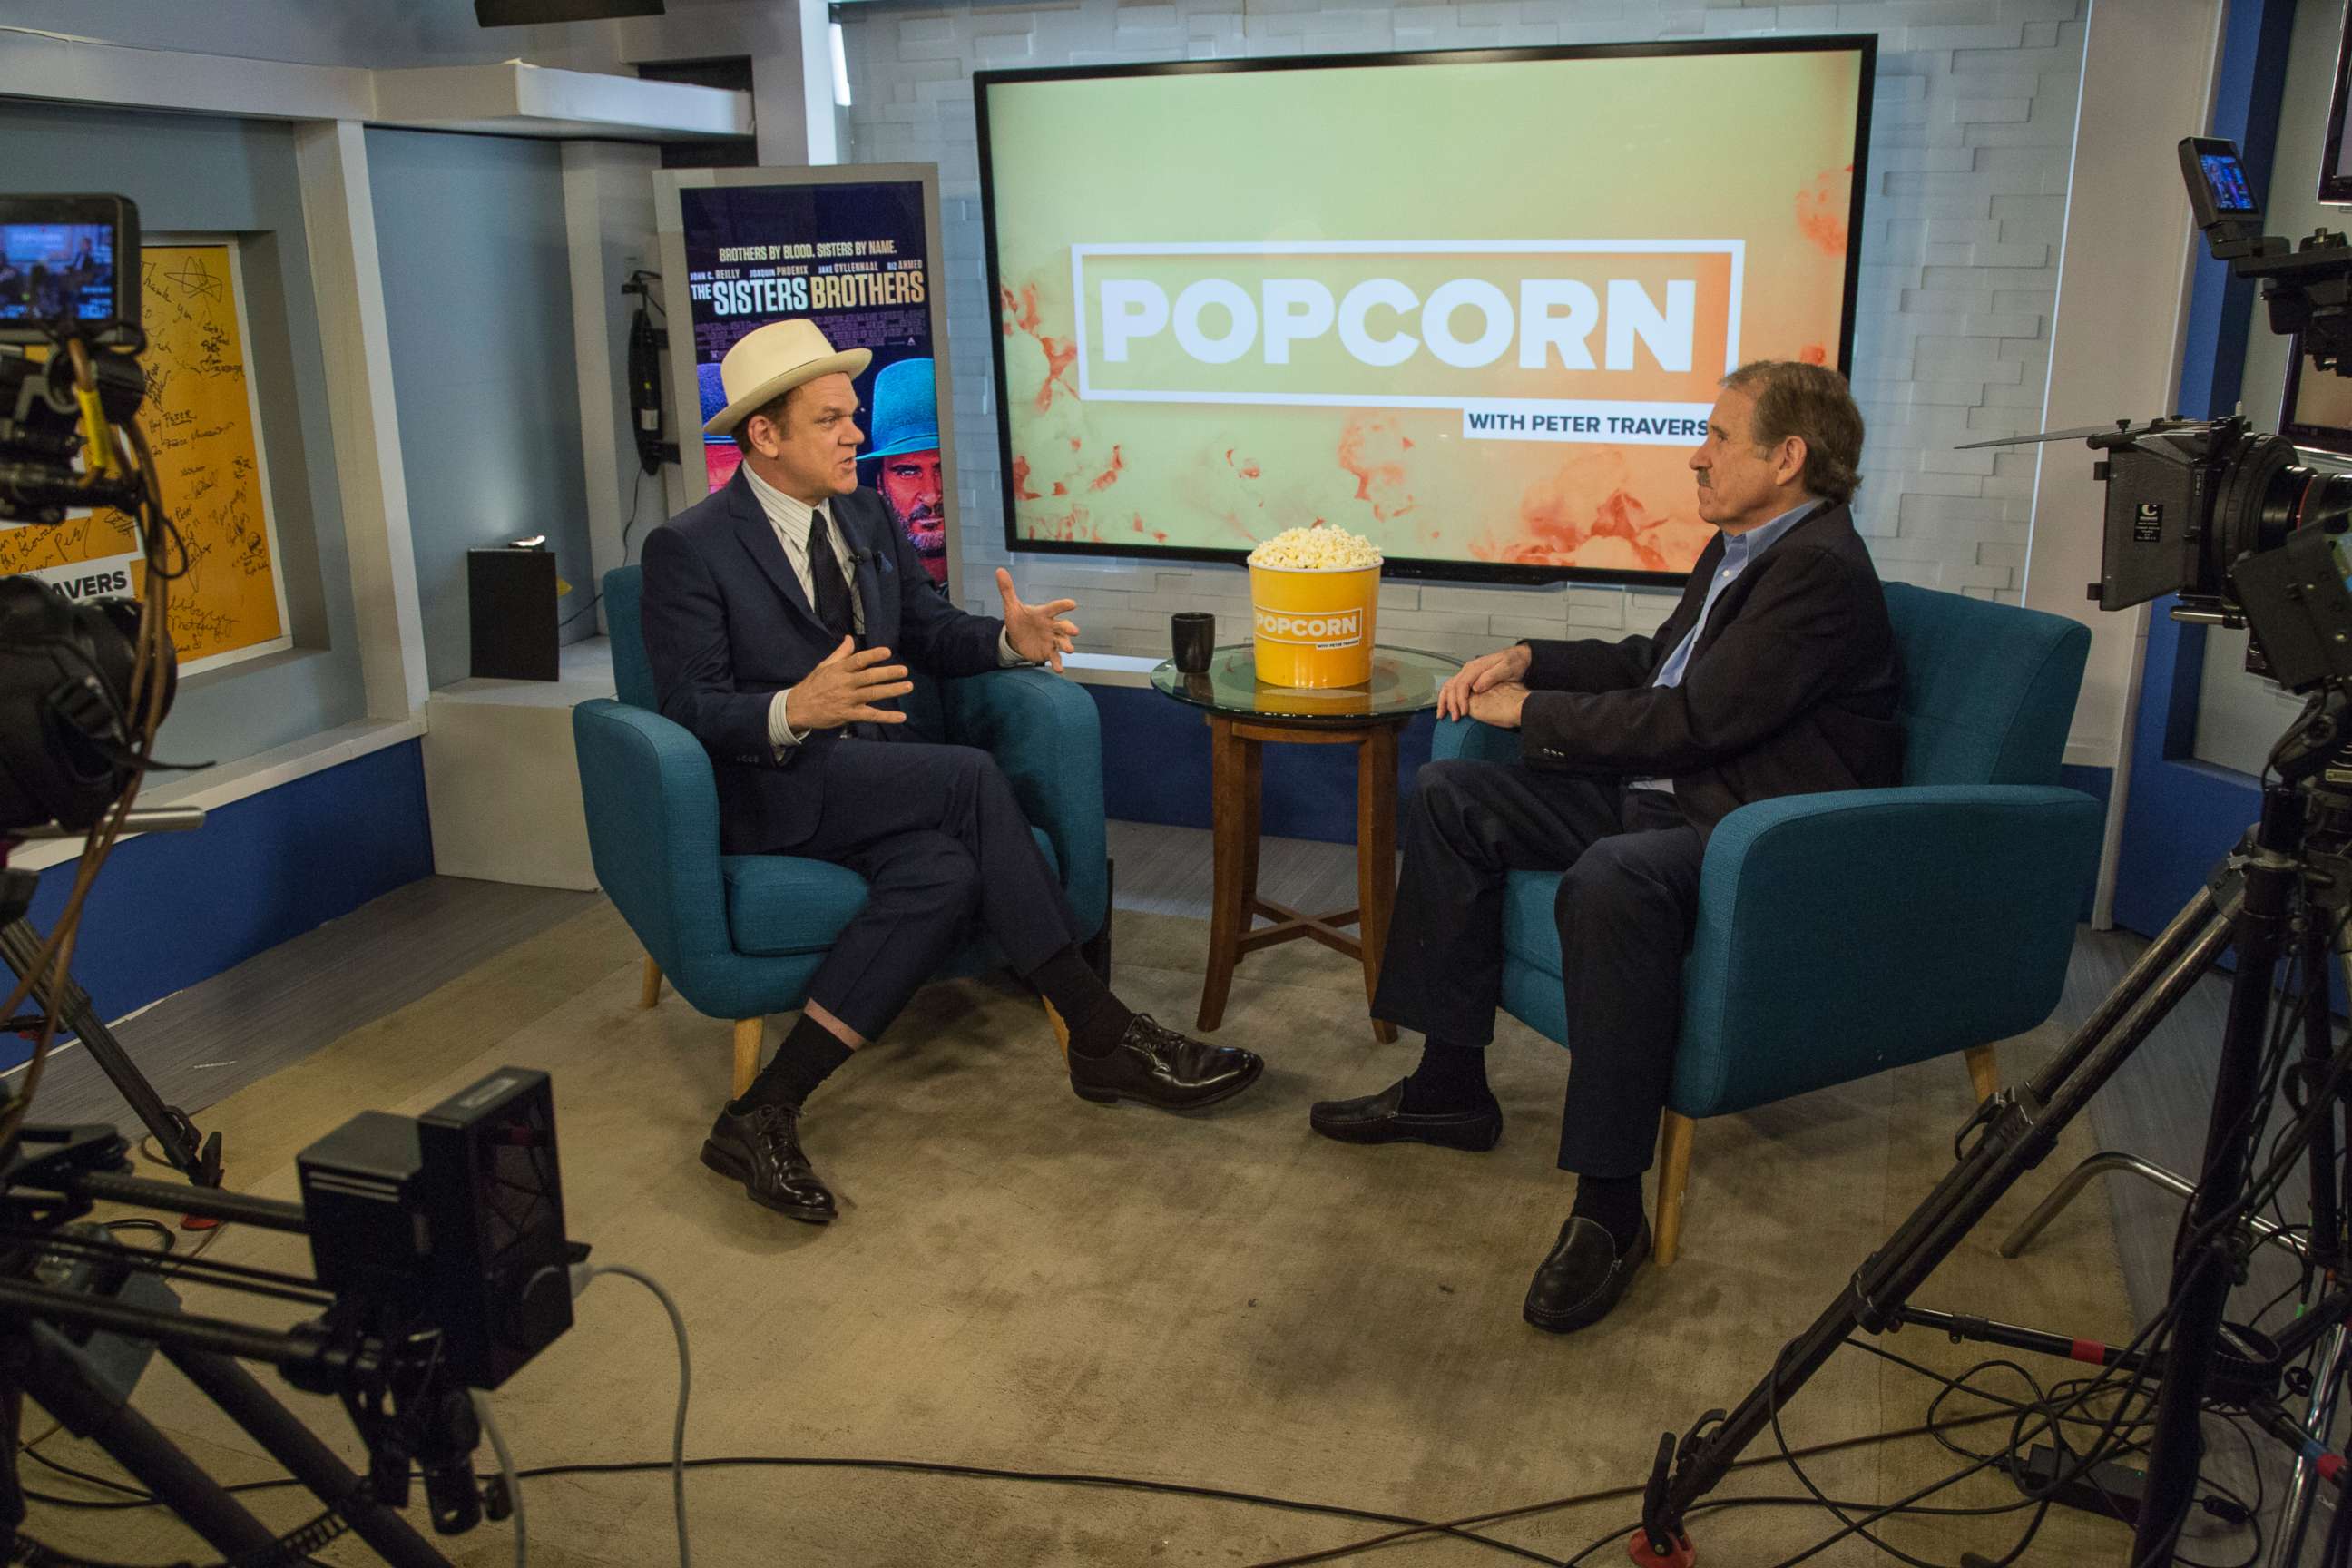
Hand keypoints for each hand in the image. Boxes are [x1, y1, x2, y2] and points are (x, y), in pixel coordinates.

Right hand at [789, 637, 912, 729]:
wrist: (798, 707)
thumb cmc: (813, 684)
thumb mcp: (824, 665)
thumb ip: (840, 653)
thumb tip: (850, 638)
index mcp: (839, 669)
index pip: (858, 660)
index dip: (873, 655)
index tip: (887, 652)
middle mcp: (845, 683)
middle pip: (869, 677)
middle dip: (888, 673)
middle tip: (904, 670)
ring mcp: (847, 700)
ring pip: (872, 694)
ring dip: (891, 690)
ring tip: (908, 686)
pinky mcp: (848, 714)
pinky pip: (870, 715)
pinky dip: (886, 717)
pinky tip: (901, 716)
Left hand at [997, 567, 1079, 671]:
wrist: (1017, 638)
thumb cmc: (1019, 620)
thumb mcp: (1011, 606)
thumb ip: (1007, 590)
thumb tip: (999, 570)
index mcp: (1044, 613)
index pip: (1055, 608)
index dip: (1063, 606)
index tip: (1072, 603)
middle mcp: (1052, 626)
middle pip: (1063, 626)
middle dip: (1069, 628)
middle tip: (1075, 631)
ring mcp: (1052, 640)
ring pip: (1063, 642)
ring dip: (1067, 646)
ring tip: (1069, 650)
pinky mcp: (1049, 652)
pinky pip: (1055, 658)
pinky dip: (1058, 663)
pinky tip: (1059, 670)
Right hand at [1437, 644, 1532, 720]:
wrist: (1518, 657)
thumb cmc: (1514, 663)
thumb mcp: (1506, 668)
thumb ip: (1491, 677)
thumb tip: (1476, 687)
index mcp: (1476, 667)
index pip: (1462, 684)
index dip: (1461, 700)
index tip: (1464, 712)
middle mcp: (1469, 668)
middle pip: (1452, 686)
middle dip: (1451, 704)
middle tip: (1455, 718)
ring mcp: (1468, 672)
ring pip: (1450, 686)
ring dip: (1445, 701)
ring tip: (1443, 714)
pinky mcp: (1470, 677)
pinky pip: (1454, 687)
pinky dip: (1448, 697)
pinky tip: (1448, 706)